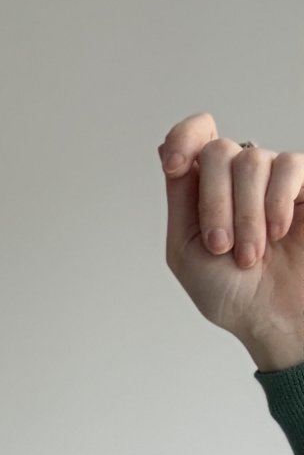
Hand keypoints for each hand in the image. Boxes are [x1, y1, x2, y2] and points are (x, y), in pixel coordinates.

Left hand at [158, 113, 303, 362]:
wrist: (275, 318)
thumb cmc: (231, 293)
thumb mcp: (186, 250)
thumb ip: (179, 199)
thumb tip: (165, 150)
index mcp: (204, 190)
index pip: (194, 136)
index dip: (183, 138)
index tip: (173, 165)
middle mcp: (238, 177)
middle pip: (217, 151)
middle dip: (214, 203)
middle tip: (221, 246)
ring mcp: (273, 178)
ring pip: (252, 160)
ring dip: (245, 215)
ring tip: (251, 254)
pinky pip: (289, 166)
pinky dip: (277, 203)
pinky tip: (277, 233)